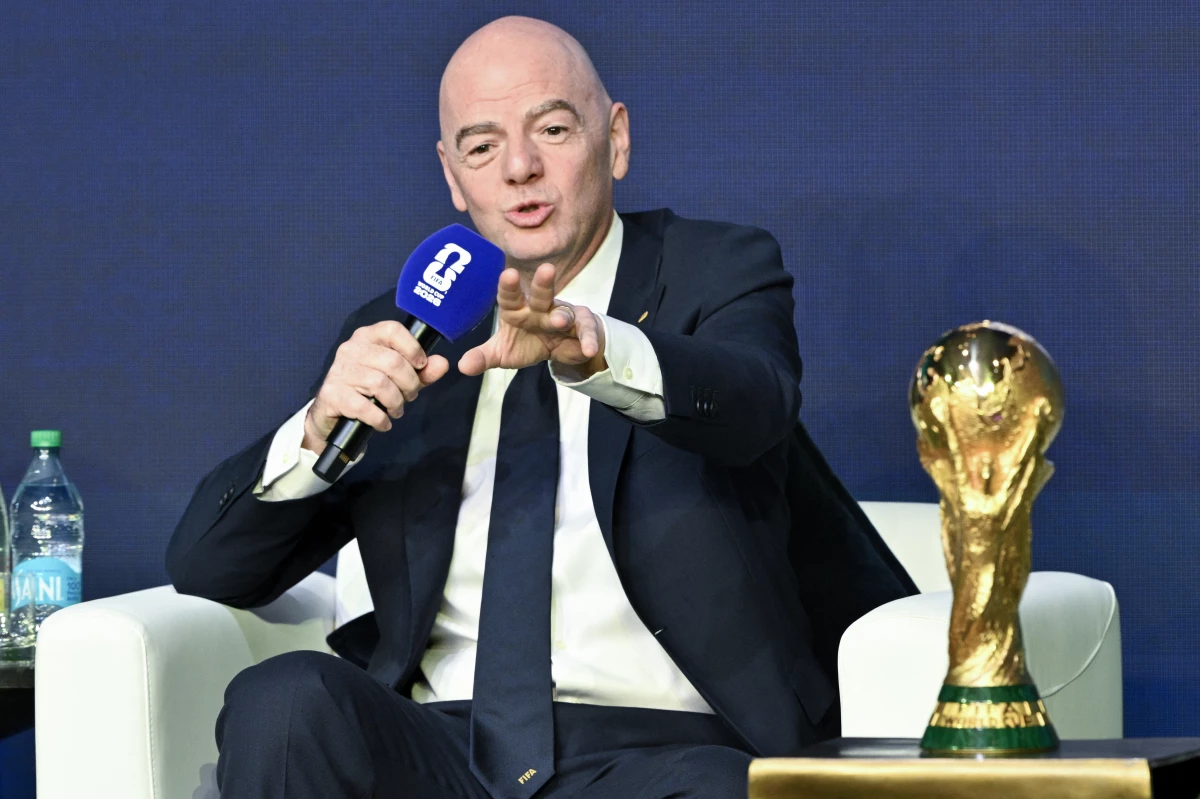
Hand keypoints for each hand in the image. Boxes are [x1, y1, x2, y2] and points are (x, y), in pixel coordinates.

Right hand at [303, 321, 449, 453]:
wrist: (335, 413)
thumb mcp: (400, 379)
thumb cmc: (370, 390)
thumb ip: (422, 371)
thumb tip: (442, 364)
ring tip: (396, 410)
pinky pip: (364, 406)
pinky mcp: (332, 393)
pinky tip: (383, 422)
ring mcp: (339, 370)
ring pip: (380, 384)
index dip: (412, 348)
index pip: (393, 330)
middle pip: (392, 361)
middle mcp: (351, 349)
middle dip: (409, 384)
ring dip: (395, 403)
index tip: (420, 366)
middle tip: (410, 396)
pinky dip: (379, 419)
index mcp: (368, 337)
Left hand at [458, 263, 606, 375]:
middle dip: (543, 283)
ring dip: (562, 315)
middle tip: (546, 270)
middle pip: (540, 293)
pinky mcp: (582, 326)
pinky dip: (588, 339)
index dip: (508, 286)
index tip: (507, 274)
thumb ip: (483, 357)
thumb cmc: (527, 343)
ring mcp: (562, 315)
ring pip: (564, 311)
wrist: (560, 349)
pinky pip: (585, 330)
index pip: (510, 296)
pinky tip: (588, 349)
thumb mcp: (503, 353)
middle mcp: (539, 308)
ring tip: (559, 322)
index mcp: (517, 310)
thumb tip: (462, 366)